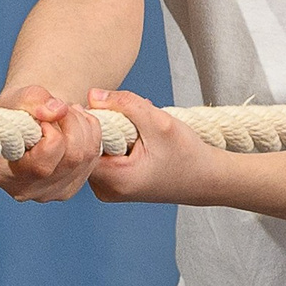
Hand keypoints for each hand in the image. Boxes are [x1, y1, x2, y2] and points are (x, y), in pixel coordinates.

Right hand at [0, 85, 106, 201]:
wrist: (25, 123)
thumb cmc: (15, 110)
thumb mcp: (16, 97)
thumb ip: (34, 100)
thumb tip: (59, 110)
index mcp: (1, 173)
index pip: (40, 165)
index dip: (51, 133)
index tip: (43, 116)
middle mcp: (26, 190)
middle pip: (70, 160)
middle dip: (73, 124)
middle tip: (62, 107)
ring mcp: (50, 193)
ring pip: (85, 159)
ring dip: (84, 127)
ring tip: (69, 111)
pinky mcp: (70, 188)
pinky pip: (93, 160)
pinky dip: (92, 135)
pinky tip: (78, 123)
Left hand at [84, 89, 220, 204]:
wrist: (206, 179)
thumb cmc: (187, 155)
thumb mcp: (159, 122)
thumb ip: (125, 104)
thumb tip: (91, 95)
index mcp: (114, 180)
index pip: (80, 145)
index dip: (90, 121)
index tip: (112, 109)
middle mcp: (104, 190)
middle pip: (85, 146)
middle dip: (105, 123)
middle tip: (133, 117)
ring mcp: (107, 189)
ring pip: (94, 148)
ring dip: (113, 131)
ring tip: (140, 128)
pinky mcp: (112, 184)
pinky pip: (103, 155)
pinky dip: (117, 141)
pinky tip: (138, 139)